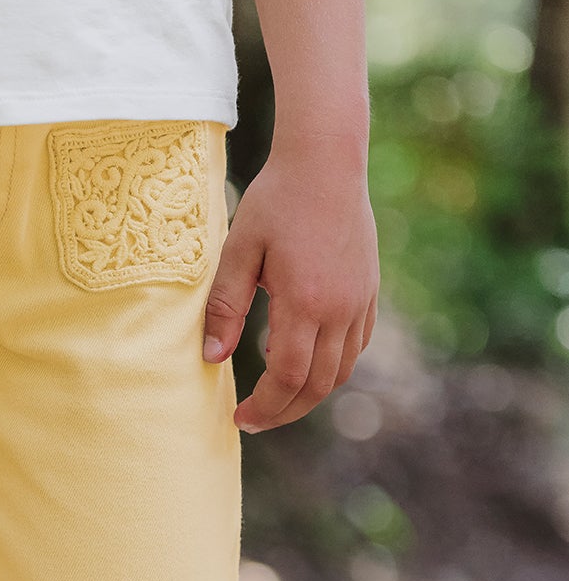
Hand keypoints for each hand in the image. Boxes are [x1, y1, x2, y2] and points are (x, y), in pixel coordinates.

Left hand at [202, 137, 378, 433]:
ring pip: (341, 371)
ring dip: (309, 394)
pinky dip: (331, 367)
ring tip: (276, 399)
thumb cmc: (276, 200)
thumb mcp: (239, 250)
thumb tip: (212, 358)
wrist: (327, 160)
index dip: (264, 407)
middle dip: (284, 411)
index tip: (239, 417)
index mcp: (306, 301)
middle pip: (318, 386)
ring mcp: (360, 301)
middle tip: (253, 420)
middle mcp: (341, 308)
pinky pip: (355, 346)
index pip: (288, 378)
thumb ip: (225, 307)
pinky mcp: (369, 291)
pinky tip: (305, 364)